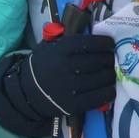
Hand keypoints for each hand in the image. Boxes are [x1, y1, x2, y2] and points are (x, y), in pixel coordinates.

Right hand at [0, 34, 115, 137]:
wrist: (26, 92)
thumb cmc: (44, 65)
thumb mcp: (50, 45)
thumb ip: (70, 39)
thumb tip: (95, 33)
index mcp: (62, 49)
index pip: (92, 43)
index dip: (106, 43)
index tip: (110, 44)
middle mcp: (67, 66)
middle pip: (101, 60)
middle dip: (110, 59)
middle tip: (112, 60)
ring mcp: (70, 86)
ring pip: (103, 78)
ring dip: (111, 75)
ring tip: (111, 73)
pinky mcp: (73, 104)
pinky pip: (100, 96)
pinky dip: (109, 91)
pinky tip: (109, 88)